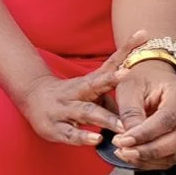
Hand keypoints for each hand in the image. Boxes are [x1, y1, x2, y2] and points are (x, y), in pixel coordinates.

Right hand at [17, 30, 149, 146]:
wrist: (32, 97)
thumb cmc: (71, 97)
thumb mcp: (91, 91)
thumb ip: (113, 97)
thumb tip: (140, 103)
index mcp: (88, 82)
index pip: (109, 64)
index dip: (125, 50)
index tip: (143, 34)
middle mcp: (76, 92)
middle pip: (95, 84)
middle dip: (111, 79)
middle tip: (128, 72)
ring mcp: (64, 109)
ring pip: (86, 112)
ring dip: (105, 118)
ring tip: (122, 126)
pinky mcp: (55, 128)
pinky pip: (71, 133)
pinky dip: (84, 137)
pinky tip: (97, 140)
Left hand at [107, 57, 175, 169]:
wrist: (155, 77)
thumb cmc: (143, 79)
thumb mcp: (130, 87)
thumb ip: (130, 113)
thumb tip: (128, 140)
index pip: (167, 118)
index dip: (144, 134)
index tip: (123, 140)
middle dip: (148, 151)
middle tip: (124, 151)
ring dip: (149, 159)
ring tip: (125, 153)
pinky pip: (172, 157)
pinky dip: (152, 161)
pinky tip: (134, 155)